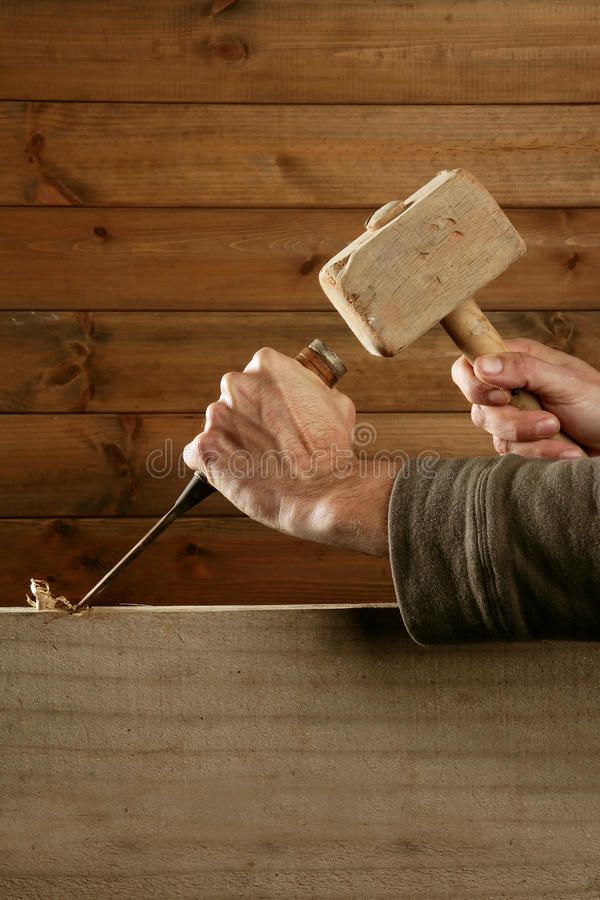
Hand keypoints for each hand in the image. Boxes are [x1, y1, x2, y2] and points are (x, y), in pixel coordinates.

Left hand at [182, 347, 395, 555]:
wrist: (324, 491)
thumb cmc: (333, 449)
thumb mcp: (334, 400)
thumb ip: (309, 389)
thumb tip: (304, 391)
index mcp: (266, 364)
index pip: (257, 377)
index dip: (270, 401)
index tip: (278, 419)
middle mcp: (236, 383)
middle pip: (235, 400)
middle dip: (249, 420)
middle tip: (271, 444)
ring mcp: (216, 416)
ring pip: (219, 427)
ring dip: (233, 442)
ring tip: (260, 464)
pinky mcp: (204, 449)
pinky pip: (199, 454)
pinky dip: (214, 465)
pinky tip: (237, 475)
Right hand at [451, 339, 599, 458]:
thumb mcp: (566, 382)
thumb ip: (523, 369)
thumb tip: (481, 364)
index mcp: (517, 360)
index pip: (469, 366)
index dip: (474, 384)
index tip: (501, 397)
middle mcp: (509, 387)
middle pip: (480, 407)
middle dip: (513, 421)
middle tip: (550, 422)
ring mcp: (512, 417)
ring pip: (495, 434)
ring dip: (532, 440)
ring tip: (563, 433)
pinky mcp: (520, 443)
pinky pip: (513, 454)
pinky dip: (541, 455)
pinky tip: (567, 451)